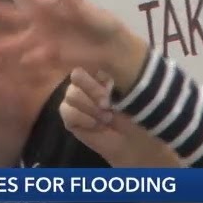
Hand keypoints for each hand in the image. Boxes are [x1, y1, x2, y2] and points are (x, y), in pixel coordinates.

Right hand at [0, 0, 147, 92]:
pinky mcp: (47, 56)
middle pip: (7, 13)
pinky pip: (29, 58)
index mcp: (46, 3)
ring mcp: (41, 39)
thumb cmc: (102, 23)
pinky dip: (23, 61)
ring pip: (13, 40)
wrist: (114, 50)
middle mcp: (39, 20)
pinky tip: (12, 64)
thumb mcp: (88, 8)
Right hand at [60, 68, 180, 166]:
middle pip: (76, 75)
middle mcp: (85, 83)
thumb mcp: (129, 91)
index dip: (96, 74)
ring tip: (106, 117)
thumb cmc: (135, 114)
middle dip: (92, 90)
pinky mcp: (69, 116)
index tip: (110, 86)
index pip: (88, 60)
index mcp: (101, 72)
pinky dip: (82, 118)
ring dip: (90, 107)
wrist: (133, 142)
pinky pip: (66, 111)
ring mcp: (75, 99)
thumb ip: (112, 77)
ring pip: (70, 94)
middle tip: (107, 104)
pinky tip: (95, 125)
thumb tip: (102, 73)